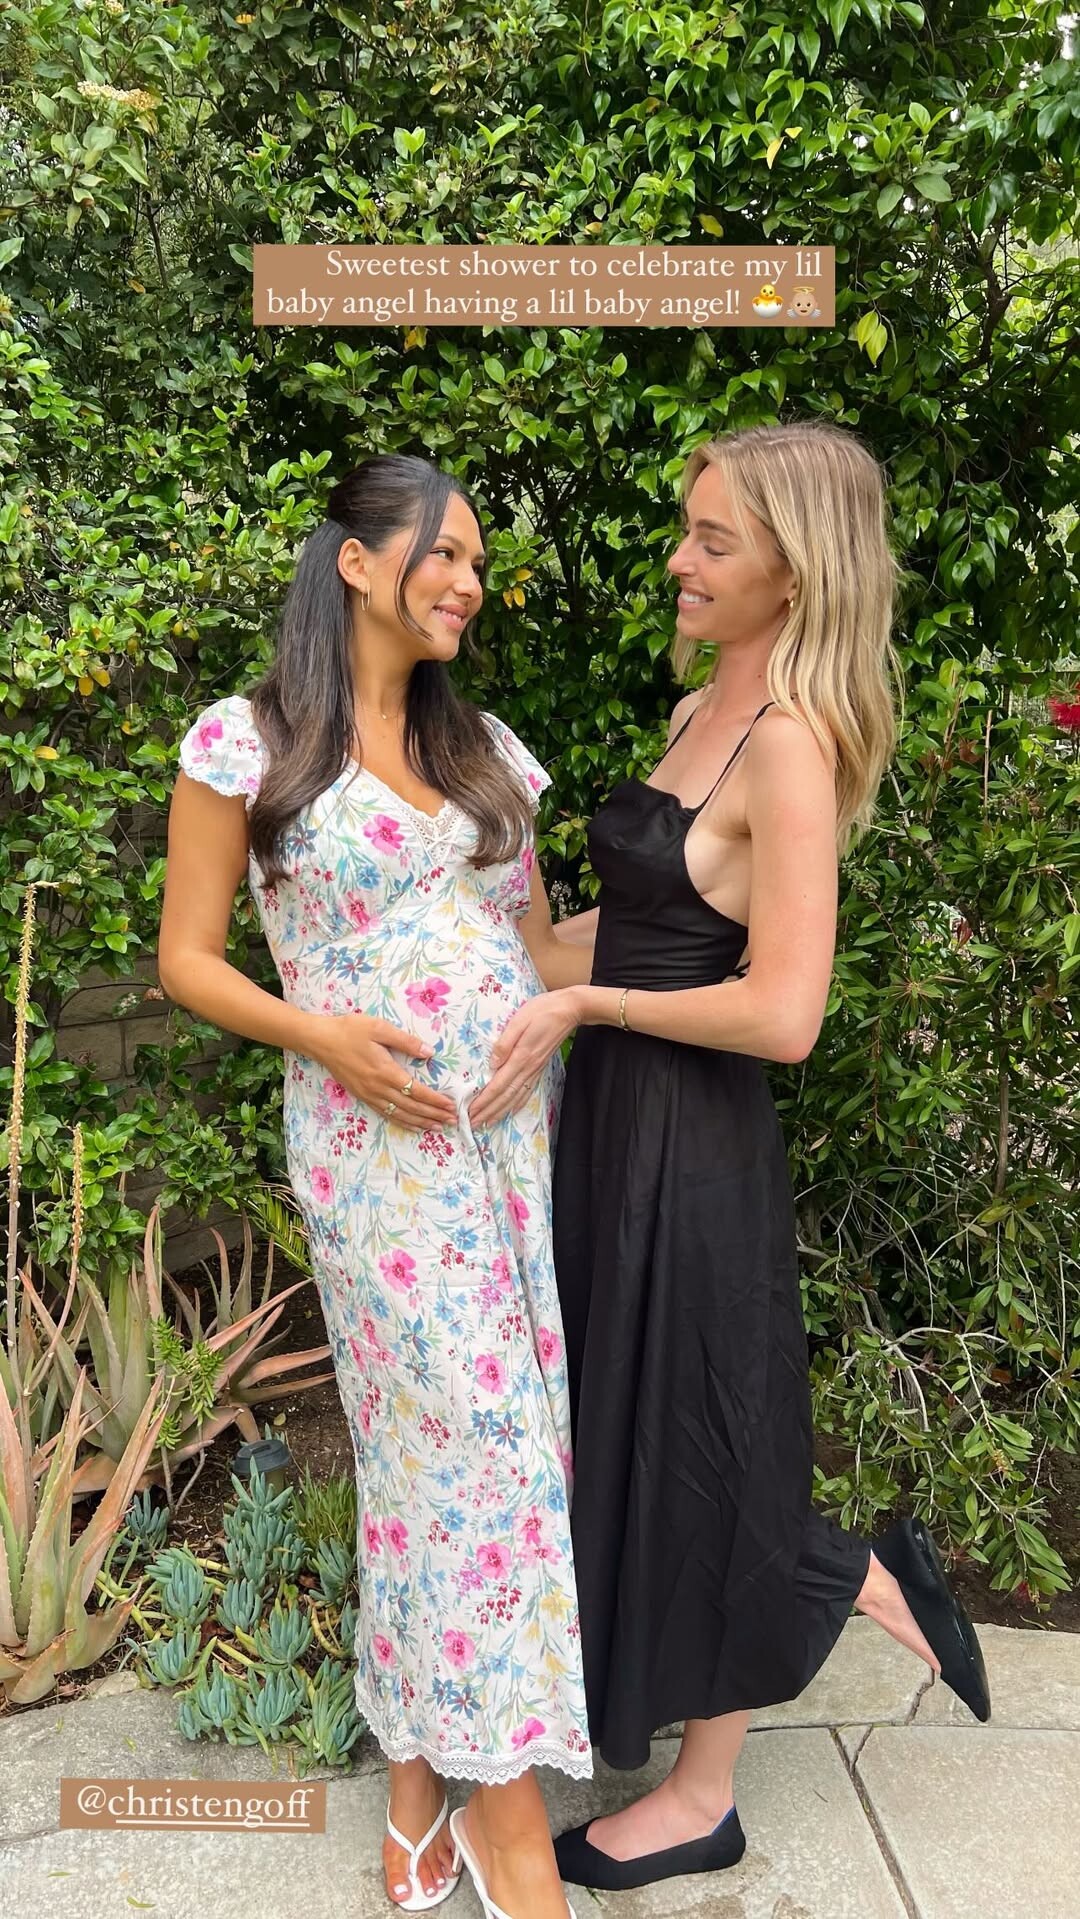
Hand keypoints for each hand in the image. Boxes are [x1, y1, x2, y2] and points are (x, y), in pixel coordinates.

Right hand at [311, 1014, 457, 1131]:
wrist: (321, 1041)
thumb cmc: (350, 1030)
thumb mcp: (379, 1028)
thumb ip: (406, 1041)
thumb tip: (430, 1053)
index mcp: (386, 1071)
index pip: (417, 1091)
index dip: (435, 1100)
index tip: (451, 1106)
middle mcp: (379, 1088)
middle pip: (412, 1107)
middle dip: (433, 1115)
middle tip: (453, 1121)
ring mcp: (370, 1095)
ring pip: (400, 1114)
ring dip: (421, 1122)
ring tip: (437, 1128)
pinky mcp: (363, 1096)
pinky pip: (386, 1114)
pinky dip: (402, 1122)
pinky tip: (413, 1126)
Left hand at [467, 988, 582, 1128]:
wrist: (570, 1010)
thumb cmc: (542, 1010)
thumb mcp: (519, 1020)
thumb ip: (505, 1042)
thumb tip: (492, 1064)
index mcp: (521, 1056)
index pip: (499, 1085)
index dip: (484, 1100)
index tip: (471, 1112)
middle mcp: (528, 1068)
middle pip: (506, 1096)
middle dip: (488, 1112)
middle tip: (472, 1124)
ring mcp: (536, 1070)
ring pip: (516, 1097)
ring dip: (500, 1112)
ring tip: (486, 1123)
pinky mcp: (540, 1068)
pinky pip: (527, 1091)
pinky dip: (517, 1104)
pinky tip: (510, 1111)